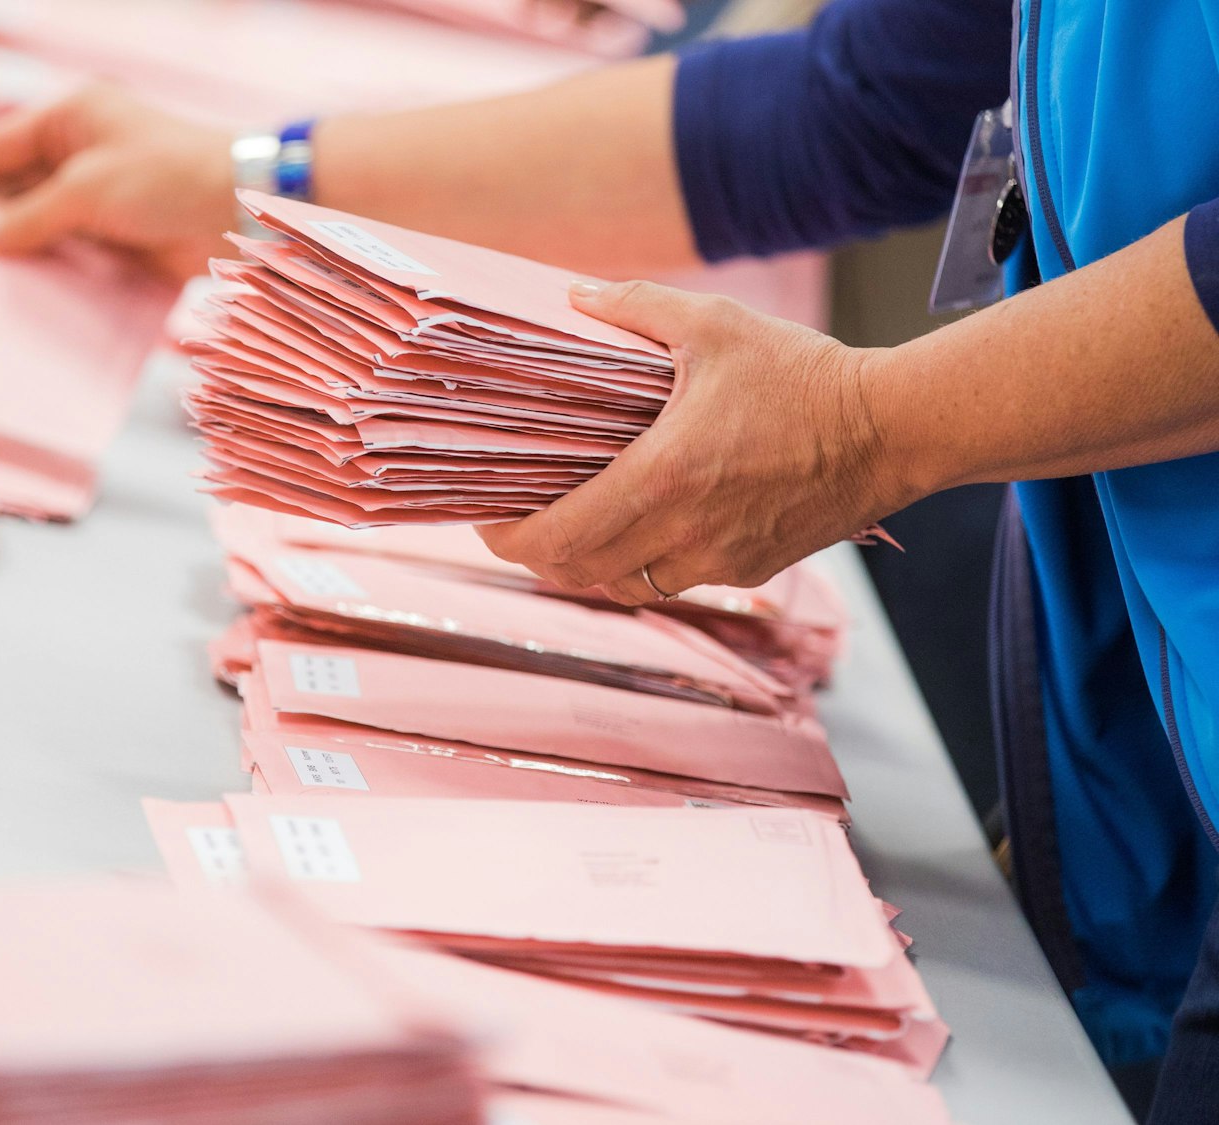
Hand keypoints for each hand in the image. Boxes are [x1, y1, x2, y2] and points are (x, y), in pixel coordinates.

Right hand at [0, 84, 236, 280]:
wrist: (245, 211)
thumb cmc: (170, 177)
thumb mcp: (86, 191)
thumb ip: (27, 216)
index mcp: (68, 121)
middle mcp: (80, 157)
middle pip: (11, 190)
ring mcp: (99, 201)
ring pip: (38, 229)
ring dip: (10, 256)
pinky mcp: (119, 242)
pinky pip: (69, 260)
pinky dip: (45, 278)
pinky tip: (14, 303)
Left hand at [477, 280, 920, 605]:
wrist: (895, 428)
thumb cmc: (804, 374)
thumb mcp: (713, 324)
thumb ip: (634, 308)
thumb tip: (575, 294)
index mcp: (661, 478)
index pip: (558, 537)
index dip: (510, 540)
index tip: (489, 520)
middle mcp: (682, 533)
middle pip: (579, 572)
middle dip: (540, 555)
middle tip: (519, 524)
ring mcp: (717, 558)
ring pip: (624, 586)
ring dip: (590, 566)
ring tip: (574, 528)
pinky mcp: (749, 569)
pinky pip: (673, 582)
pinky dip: (641, 566)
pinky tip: (638, 530)